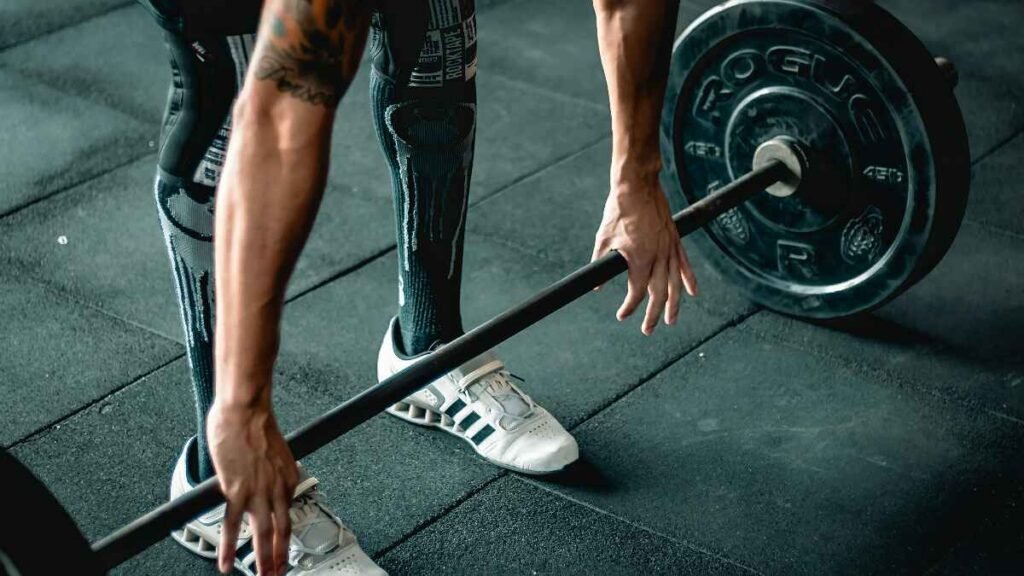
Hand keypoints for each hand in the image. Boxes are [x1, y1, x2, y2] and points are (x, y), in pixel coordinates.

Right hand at [207, 399, 298, 575]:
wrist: (245, 411)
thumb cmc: (255, 424)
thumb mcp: (275, 452)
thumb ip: (273, 471)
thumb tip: (265, 480)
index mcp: (289, 478)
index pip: (289, 515)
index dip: (287, 537)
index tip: (285, 551)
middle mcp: (277, 488)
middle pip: (281, 531)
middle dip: (280, 557)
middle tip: (278, 574)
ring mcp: (258, 492)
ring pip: (262, 534)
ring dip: (262, 559)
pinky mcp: (237, 491)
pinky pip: (233, 525)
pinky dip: (229, 547)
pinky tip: (227, 563)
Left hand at [592, 174, 697, 334]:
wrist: (637, 186)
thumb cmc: (618, 211)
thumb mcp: (603, 239)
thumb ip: (600, 265)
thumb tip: (596, 287)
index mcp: (639, 259)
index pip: (637, 292)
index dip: (629, 307)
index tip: (622, 315)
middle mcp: (658, 257)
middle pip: (659, 293)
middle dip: (653, 314)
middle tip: (647, 330)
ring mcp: (669, 248)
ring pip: (675, 283)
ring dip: (673, 304)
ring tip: (671, 320)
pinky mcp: (675, 239)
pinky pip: (685, 264)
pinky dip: (689, 279)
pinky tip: (693, 293)